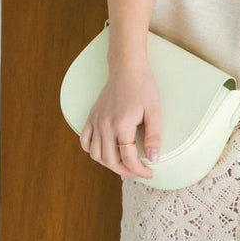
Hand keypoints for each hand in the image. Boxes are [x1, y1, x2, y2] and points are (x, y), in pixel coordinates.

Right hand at [80, 63, 161, 177]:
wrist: (126, 67)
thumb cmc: (143, 86)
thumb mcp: (154, 110)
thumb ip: (153, 136)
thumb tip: (154, 158)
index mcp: (122, 124)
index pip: (129, 158)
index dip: (140, 170)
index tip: (150, 173)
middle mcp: (105, 125)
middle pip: (110, 160)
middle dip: (126, 171)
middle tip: (139, 172)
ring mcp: (96, 121)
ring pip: (95, 154)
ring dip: (109, 164)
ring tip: (124, 164)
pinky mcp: (91, 117)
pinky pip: (85, 140)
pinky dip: (92, 151)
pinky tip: (105, 152)